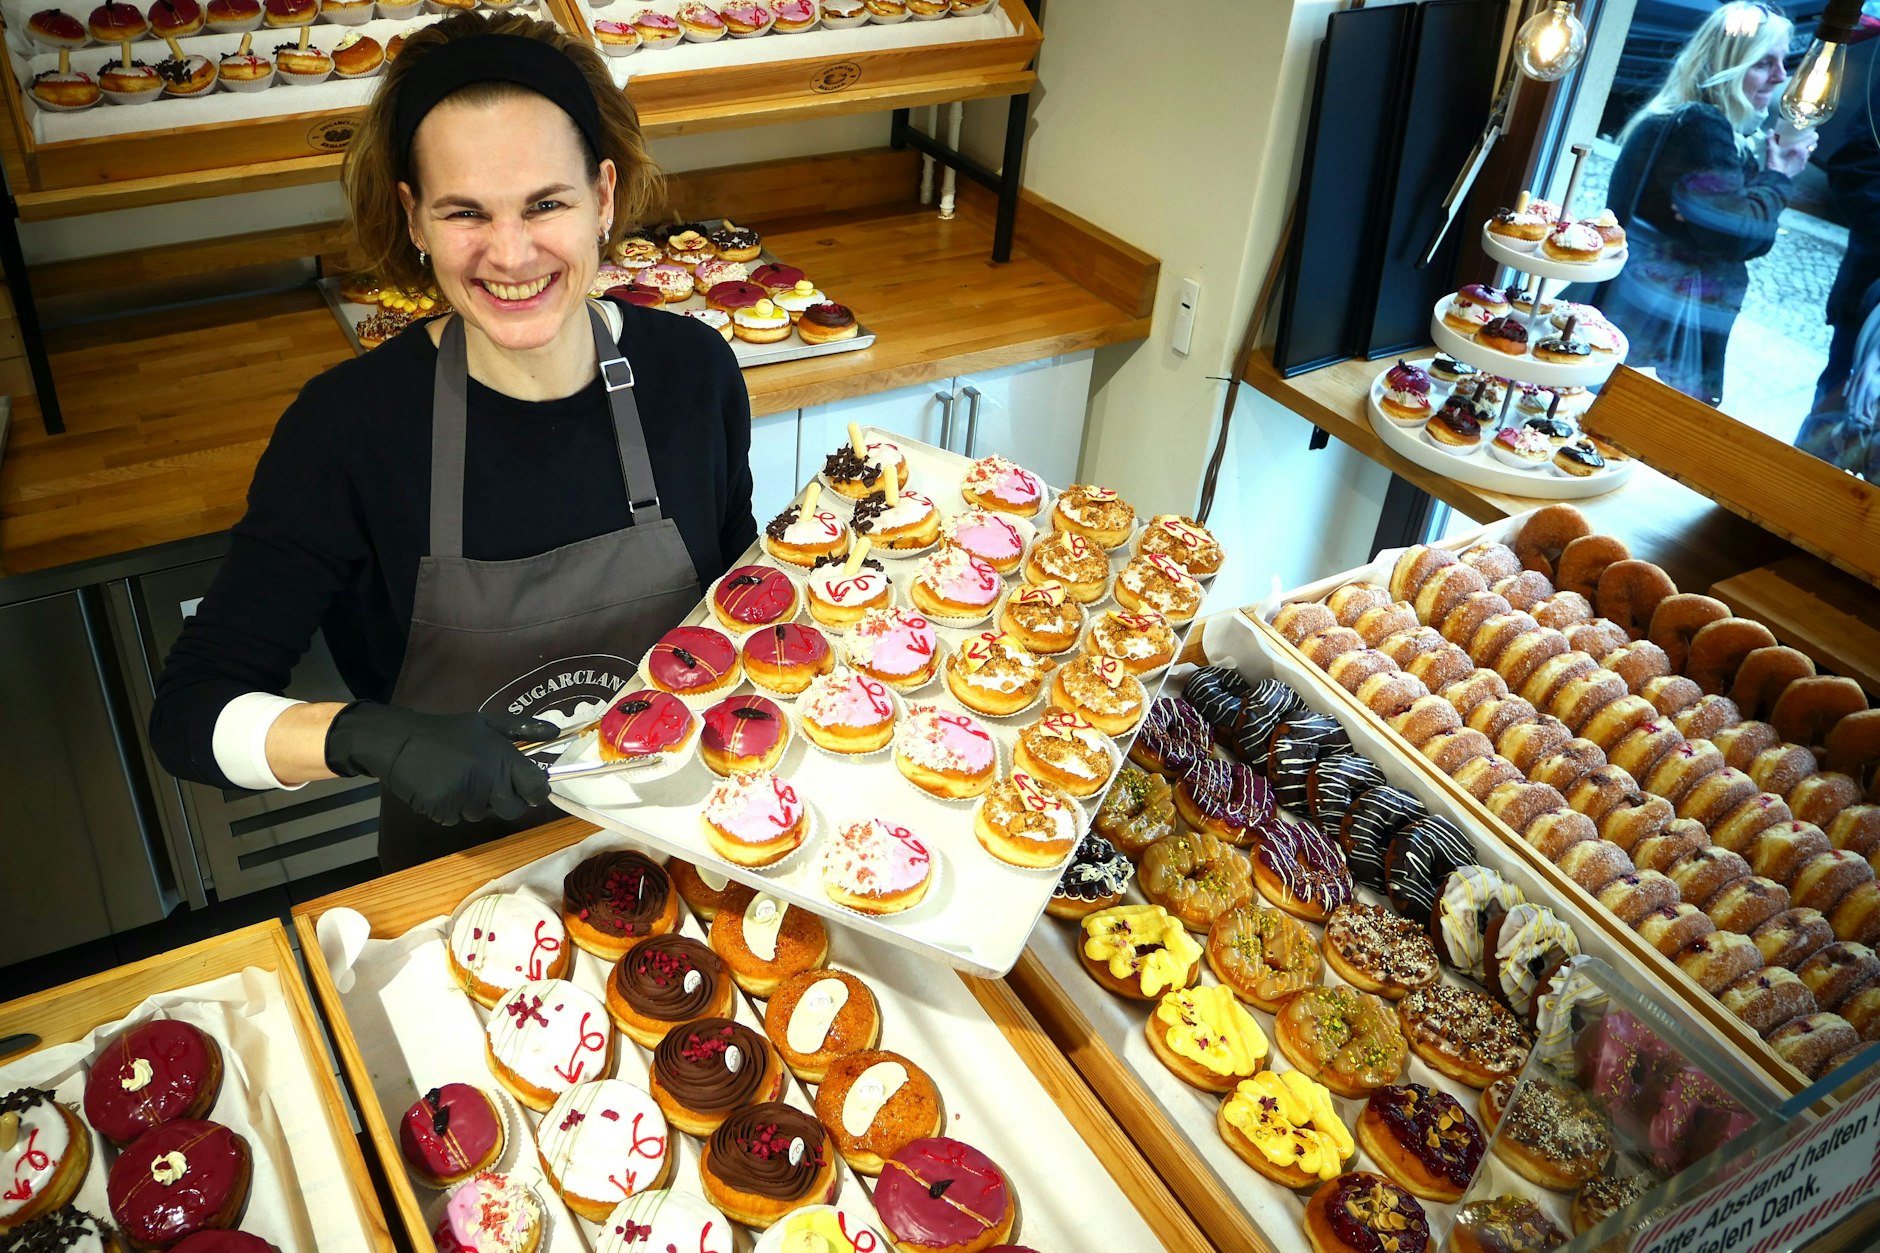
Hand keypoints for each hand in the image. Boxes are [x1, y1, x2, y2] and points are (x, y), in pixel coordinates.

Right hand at [325, 703, 557, 825]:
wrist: (399, 741)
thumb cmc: (448, 732)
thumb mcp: (487, 722)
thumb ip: (524, 728)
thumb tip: (556, 731)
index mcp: (502, 757)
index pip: (537, 788)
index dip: (536, 791)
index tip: (528, 788)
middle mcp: (488, 779)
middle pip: (514, 809)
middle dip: (505, 801)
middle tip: (486, 783)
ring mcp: (465, 796)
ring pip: (482, 814)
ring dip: (474, 802)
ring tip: (457, 778)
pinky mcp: (444, 809)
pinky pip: (457, 818)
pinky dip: (451, 808)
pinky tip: (441, 787)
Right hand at [1765, 127, 1817, 177]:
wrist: (1776, 178)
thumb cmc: (1775, 163)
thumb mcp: (1771, 149)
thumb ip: (1770, 139)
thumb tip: (1770, 130)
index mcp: (1799, 147)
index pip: (1814, 137)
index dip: (1813, 134)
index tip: (1809, 133)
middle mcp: (1804, 153)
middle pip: (1814, 145)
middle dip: (1811, 142)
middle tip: (1804, 140)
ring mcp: (1804, 161)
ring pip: (1810, 153)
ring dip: (1806, 150)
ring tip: (1799, 150)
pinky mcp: (1801, 168)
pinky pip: (1805, 160)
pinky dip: (1802, 158)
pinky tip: (1795, 158)